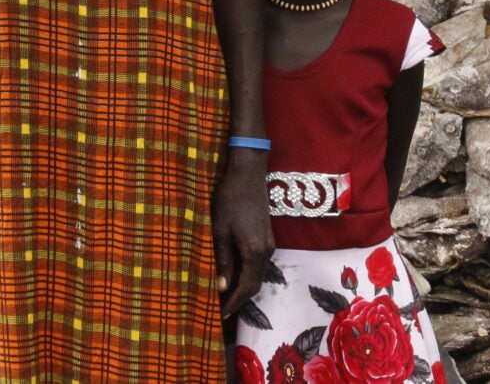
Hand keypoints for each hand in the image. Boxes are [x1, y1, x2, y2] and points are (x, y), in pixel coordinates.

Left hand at [212, 151, 273, 318]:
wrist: (248, 172)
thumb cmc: (229, 199)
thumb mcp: (220, 230)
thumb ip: (223, 259)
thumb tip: (221, 288)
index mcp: (254, 251)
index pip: (246, 287)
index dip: (234, 304)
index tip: (221, 316)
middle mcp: (266, 251)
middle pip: (254, 284)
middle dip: (238, 299)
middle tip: (220, 310)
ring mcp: (269, 244)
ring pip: (257, 275)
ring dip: (243, 287)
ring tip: (224, 296)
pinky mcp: (266, 237)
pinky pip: (258, 264)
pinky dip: (246, 275)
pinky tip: (233, 275)